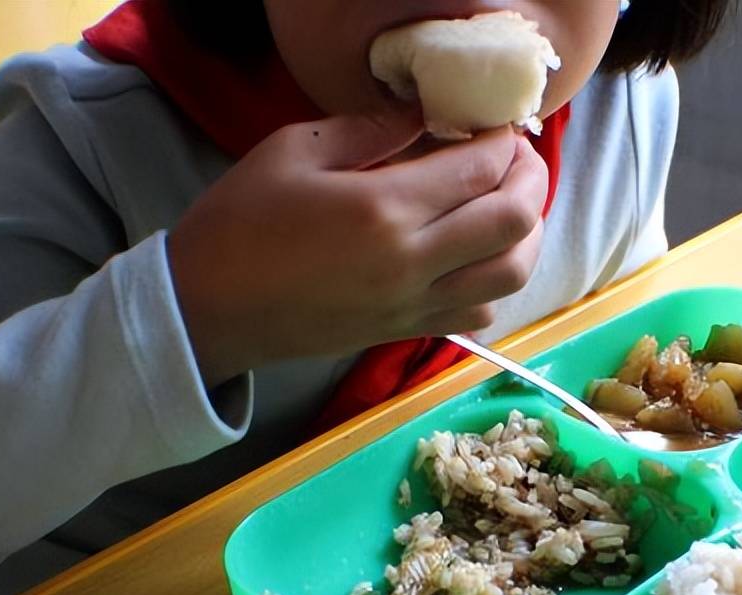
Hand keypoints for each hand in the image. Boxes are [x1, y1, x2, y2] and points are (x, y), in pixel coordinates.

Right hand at [168, 114, 547, 386]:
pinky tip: (477, 256)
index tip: (499, 126)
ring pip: (512, 274)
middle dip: (531, 180)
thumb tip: (426, 115)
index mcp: (384, 209)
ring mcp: (415, 304)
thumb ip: (371, 128)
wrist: (210, 308)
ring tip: (510, 206)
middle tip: (517, 159)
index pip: (482, 169)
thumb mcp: (295, 150)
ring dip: (526, 234)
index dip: (504, 141)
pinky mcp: (408, 331)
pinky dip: (496, 282)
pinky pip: (481, 311)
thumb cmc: (241, 223)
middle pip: (514, 222)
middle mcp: (412, 261)